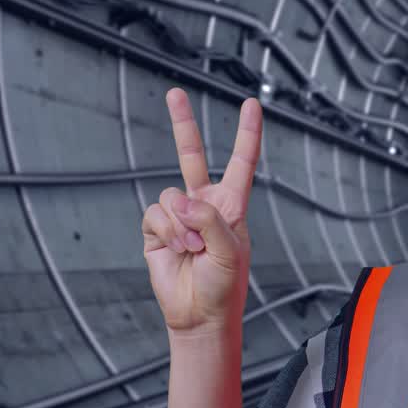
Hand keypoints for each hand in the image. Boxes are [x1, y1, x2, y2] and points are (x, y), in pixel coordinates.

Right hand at [141, 88, 261, 336]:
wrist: (199, 314)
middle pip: (190, 155)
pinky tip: (178, 251)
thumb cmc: (224, 285)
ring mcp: (178, 216)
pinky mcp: (157, 230)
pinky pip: (155, 214)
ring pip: (170, 196)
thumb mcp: (229, 250)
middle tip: (175, 92)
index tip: (252, 104)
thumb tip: (180, 201)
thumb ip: (209, 220)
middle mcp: (203, 203)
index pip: (241, 161)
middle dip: (182, 123)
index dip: (247, 133)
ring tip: (193, 249)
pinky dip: (168, 233)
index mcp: (231, 204)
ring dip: (182, 226)